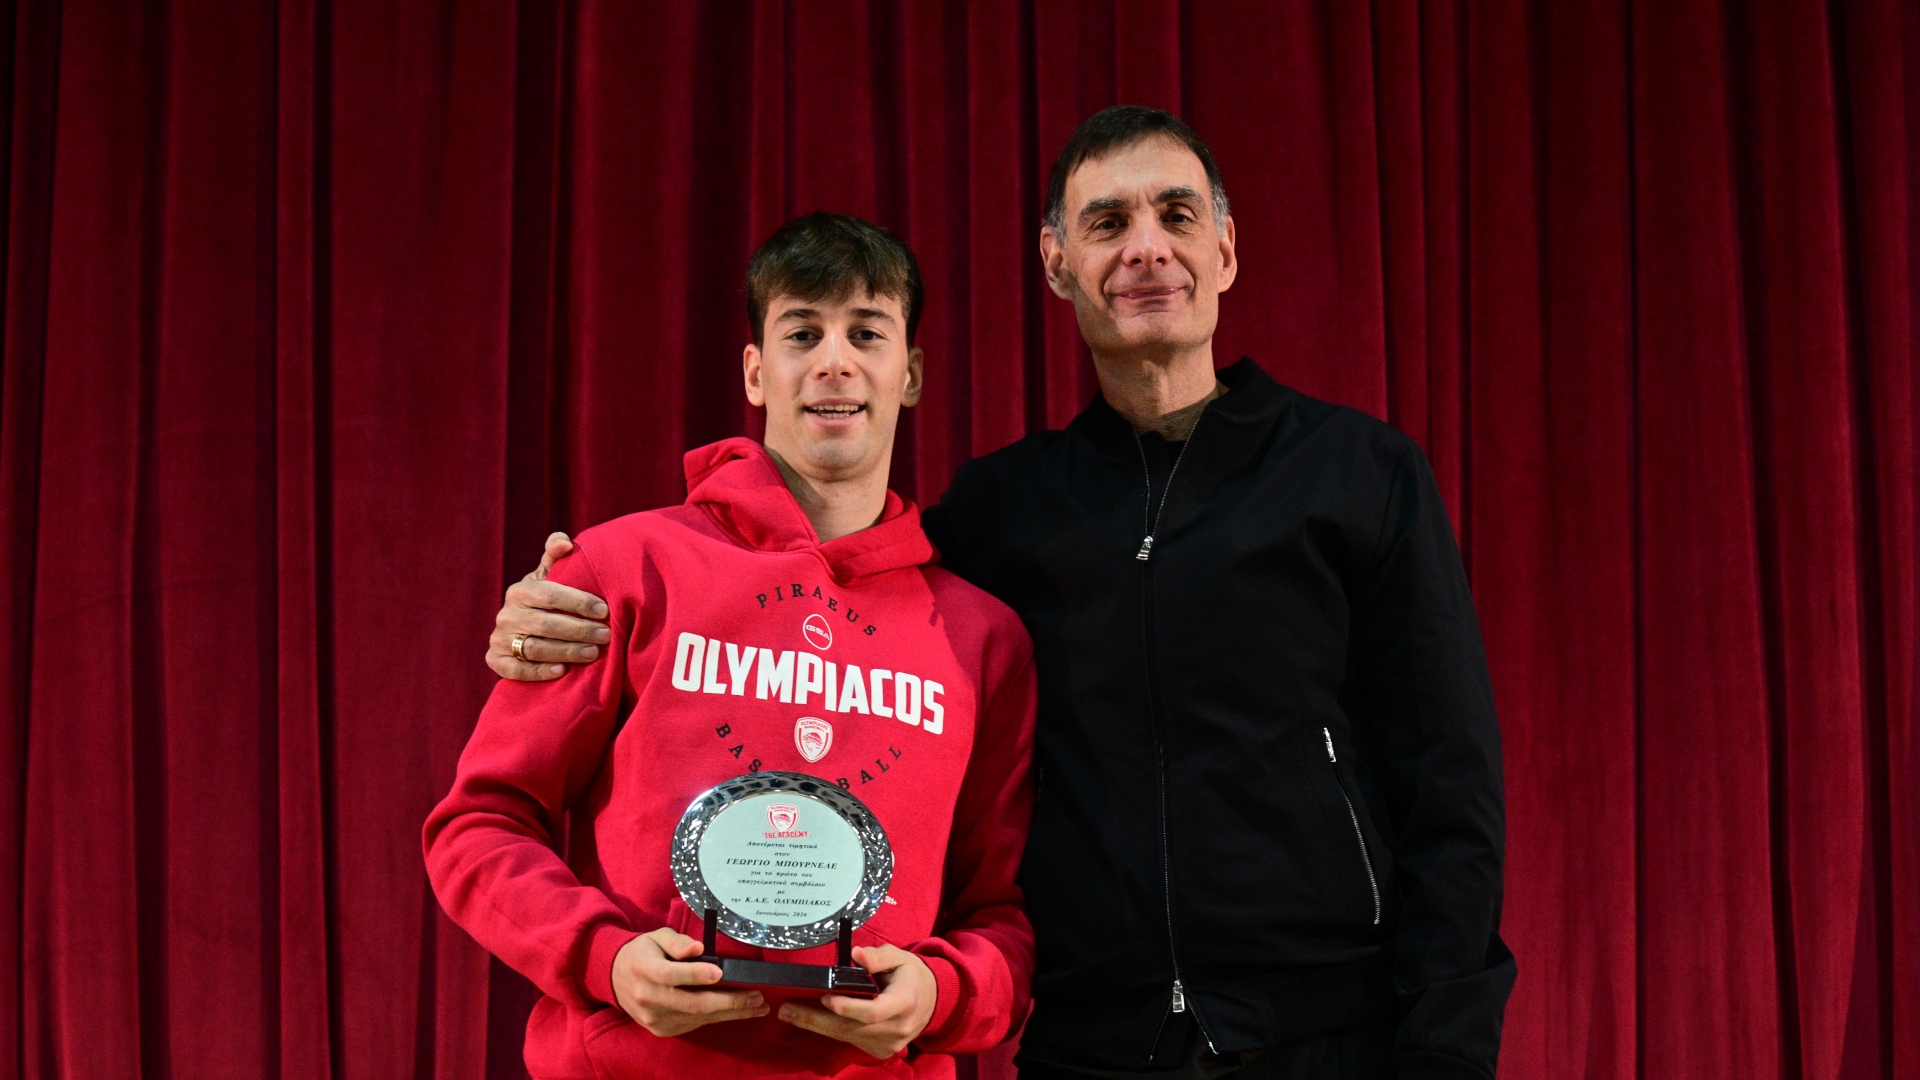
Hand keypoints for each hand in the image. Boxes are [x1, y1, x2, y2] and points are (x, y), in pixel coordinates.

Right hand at [487, 531, 612, 680]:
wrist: (521, 629)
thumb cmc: (545, 600)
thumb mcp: (547, 576)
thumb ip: (555, 556)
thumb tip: (565, 542)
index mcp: (520, 590)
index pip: (550, 595)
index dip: (578, 602)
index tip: (604, 611)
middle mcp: (506, 614)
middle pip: (546, 624)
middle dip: (579, 630)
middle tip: (606, 635)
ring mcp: (499, 638)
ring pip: (535, 648)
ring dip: (567, 651)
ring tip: (593, 653)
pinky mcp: (495, 660)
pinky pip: (516, 670)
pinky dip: (539, 671)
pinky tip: (562, 671)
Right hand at [609, 928, 768, 1036]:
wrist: (615, 977)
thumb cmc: (643, 952)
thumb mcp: (657, 937)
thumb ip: (678, 942)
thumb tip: (699, 948)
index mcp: (644, 969)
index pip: (671, 975)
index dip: (695, 975)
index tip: (720, 973)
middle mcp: (648, 997)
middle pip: (691, 1003)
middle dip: (728, 1002)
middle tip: (756, 997)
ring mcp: (654, 1018)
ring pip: (697, 1017)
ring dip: (730, 1013)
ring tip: (757, 1006)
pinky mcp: (661, 1029)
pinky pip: (693, 1024)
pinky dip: (717, 1017)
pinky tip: (736, 1011)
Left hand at [776, 946, 937, 1059]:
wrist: (934, 1003)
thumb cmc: (912, 976)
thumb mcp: (900, 957)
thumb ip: (878, 957)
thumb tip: (854, 954)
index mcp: (904, 1002)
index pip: (873, 1011)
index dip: (848, 1007)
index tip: (824, 997)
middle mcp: (896, 1028)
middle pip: (851, 1028)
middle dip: (816, 1019)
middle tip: (787, 1009)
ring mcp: (888, 1044)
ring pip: (846, 1036)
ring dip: (816, 1025)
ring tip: (789, 1013)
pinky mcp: (880, 1051)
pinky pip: (850, 1040)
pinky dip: (829, 1030)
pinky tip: (808, 1020)